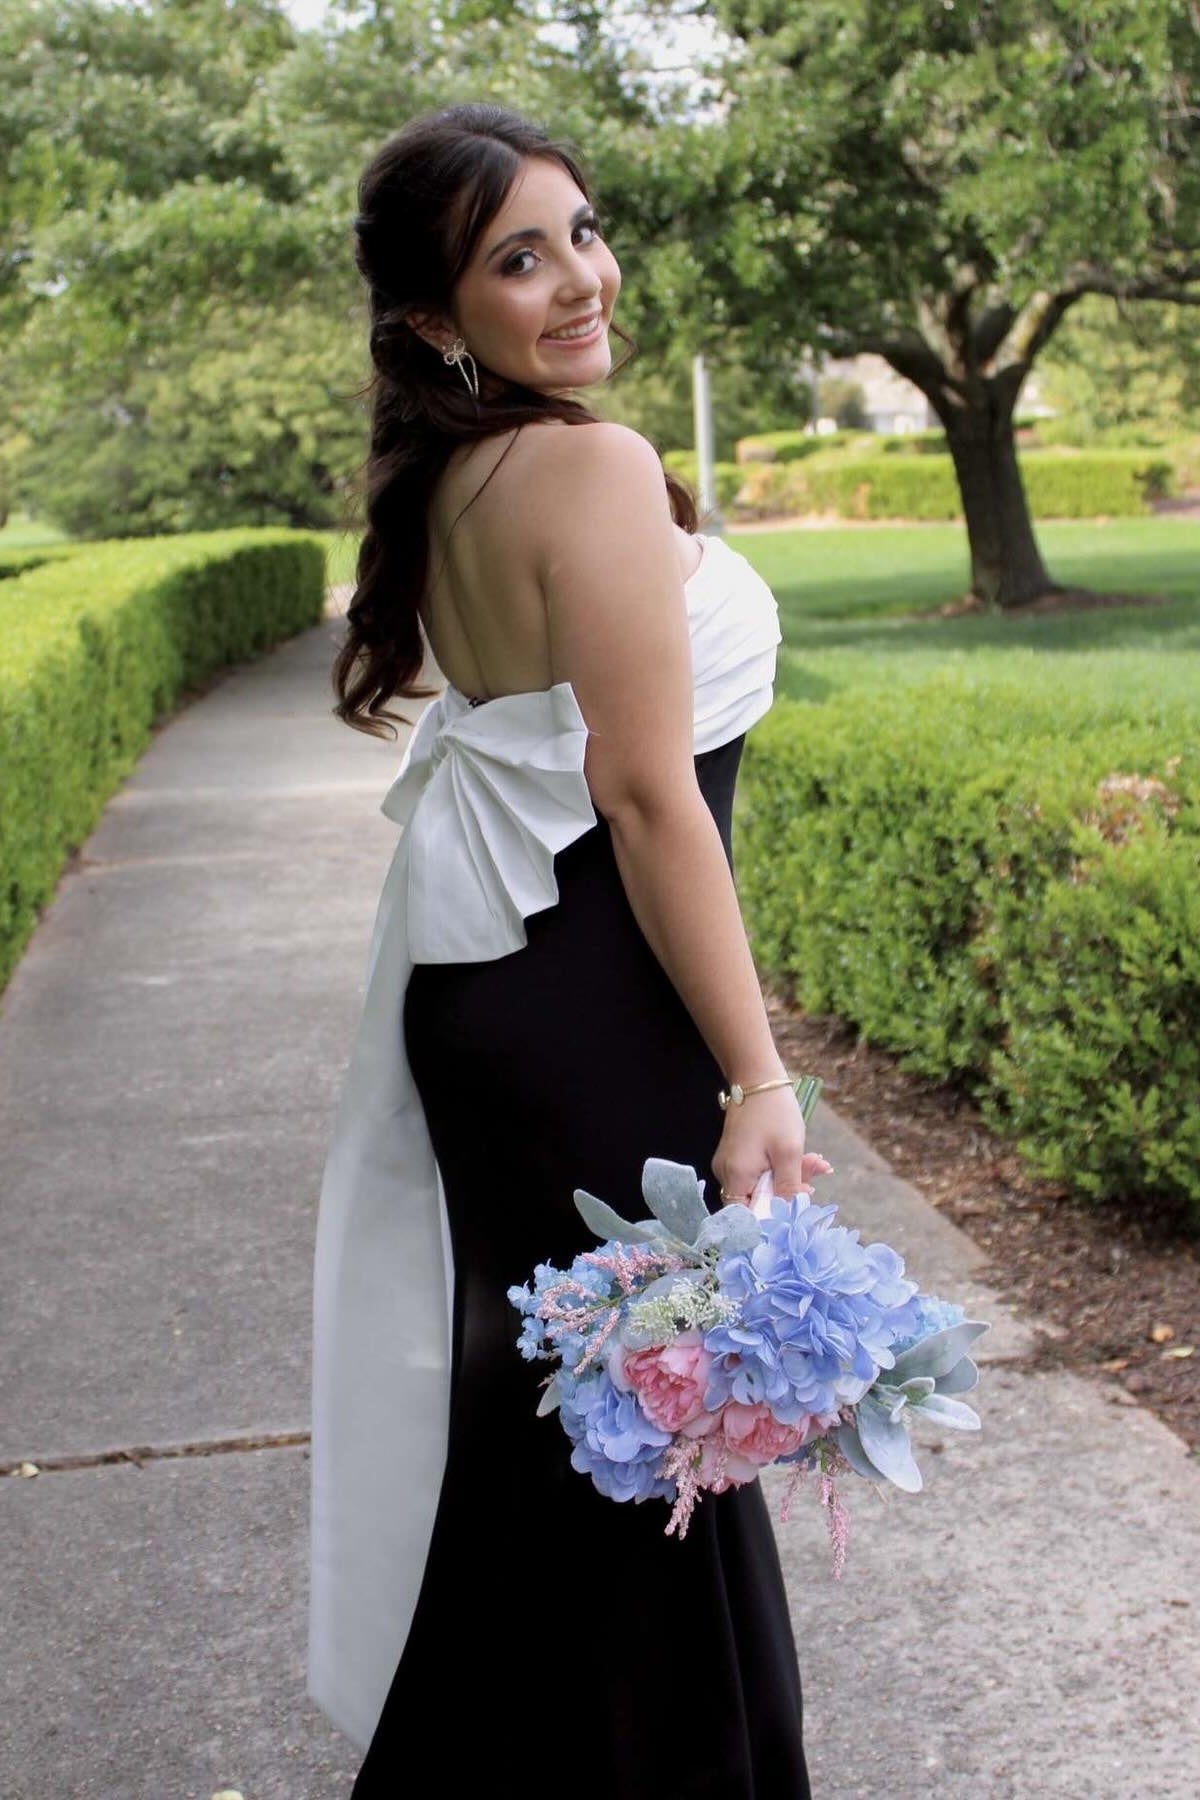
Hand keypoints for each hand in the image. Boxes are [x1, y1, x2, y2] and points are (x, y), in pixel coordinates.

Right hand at [712, 1083, 832, 1207]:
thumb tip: (789, 1217)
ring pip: (762, 1186)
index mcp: (736, 1177)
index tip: (798, 1209)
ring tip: (816, 1162)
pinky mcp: (738, 1156)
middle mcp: (727, 1175)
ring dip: (790, 1178)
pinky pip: (760, 1172)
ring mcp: (731, 1165)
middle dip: (789, 1193)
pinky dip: (781, 1168)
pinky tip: (803, 1157)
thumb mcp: (789, 1152)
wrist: (758, 1078)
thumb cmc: (774, 1113)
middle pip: (757, 1202)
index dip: (771, 1219)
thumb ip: (789, 1188)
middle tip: (815, 1177)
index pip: (747, 1218)